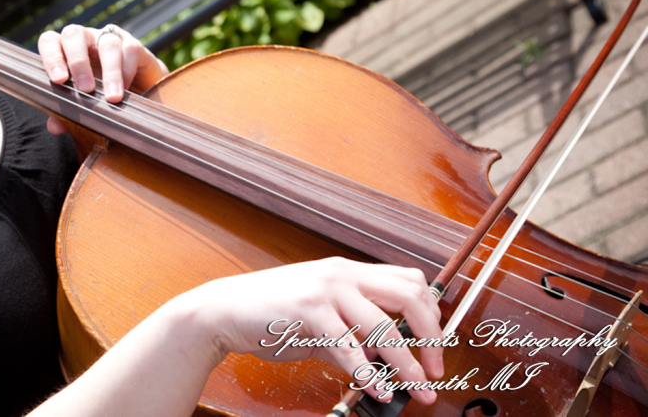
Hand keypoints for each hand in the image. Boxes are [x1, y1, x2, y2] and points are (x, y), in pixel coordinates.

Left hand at [38, 24, 168, 133]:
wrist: (137, 89)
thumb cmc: (99, 93)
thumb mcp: (81, 103)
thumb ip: (65, 113)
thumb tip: (54, 126)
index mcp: (64, 50)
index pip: (49, 41)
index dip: (51, 57)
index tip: (59, 80)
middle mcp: (85, 39)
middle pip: (74, 34)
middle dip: (78, 62)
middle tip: (85, 89)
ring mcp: (109, 39)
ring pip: (107, 44)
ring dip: (109, 73)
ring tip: (111, 98)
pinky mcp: (133, 45)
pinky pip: (130, 50)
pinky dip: (127, 72)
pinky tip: (126, 90)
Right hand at [175, 257, 443, 405]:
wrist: (223, 310)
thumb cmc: (270, 312)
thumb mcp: (320, 317)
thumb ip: (354, 333)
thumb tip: (387, 360)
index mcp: (348, 271)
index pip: (409, 281)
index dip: (431, 314)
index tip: (436, 346)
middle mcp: (341, 274)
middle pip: (409, 297)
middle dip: (431, 337)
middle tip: (436, 369)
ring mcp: (324, 290)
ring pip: (384, 326)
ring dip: (407, 364)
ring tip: (417, 389)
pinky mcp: (308, 312)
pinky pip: (349, 347)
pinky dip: (368, 374)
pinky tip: (377, 390)